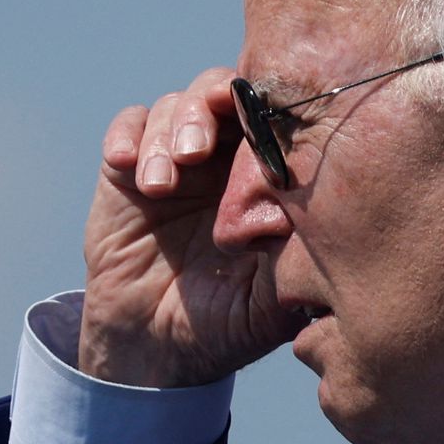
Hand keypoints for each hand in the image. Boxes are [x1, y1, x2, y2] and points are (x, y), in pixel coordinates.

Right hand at [79, 68, 306, 386]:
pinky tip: (126, 165)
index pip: (270, 120)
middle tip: (197, 152)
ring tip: (161, 184)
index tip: (255, 129)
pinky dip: (127, 136)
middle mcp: (225, 159)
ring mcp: (177, 161)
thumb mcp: (274, 297)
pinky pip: (128, 127)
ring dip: (166, 134)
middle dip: (207, 110)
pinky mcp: (129, 172)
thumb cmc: (230, 322)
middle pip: (221, 95)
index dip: (263, 113)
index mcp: (265, 178)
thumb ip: (294, 257)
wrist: (163, 348)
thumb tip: (317, 212)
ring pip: (174, 107)